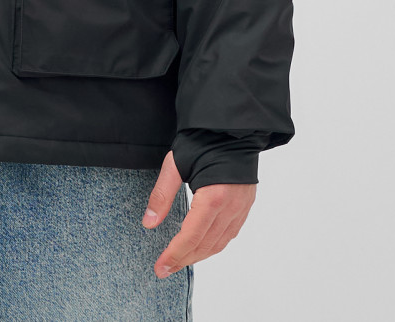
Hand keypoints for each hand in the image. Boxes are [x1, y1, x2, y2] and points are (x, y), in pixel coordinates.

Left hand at [141, 150, 255, 277]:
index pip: (191, 237)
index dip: (174, 255)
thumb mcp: (175, 163)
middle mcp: (230, 208)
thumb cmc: (203, 140)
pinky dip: (213, 244)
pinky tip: (201, 244)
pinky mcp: (245, 205)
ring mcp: (241, 208)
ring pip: (219, 243)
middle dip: (183, 260)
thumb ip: (162, 194)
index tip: (160, 268)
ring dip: (198, 255)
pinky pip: (229, 234)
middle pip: (205, 245)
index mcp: (213, 198)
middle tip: (164, 268)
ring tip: (179, 259)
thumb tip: (149, 223)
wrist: (232, 126)